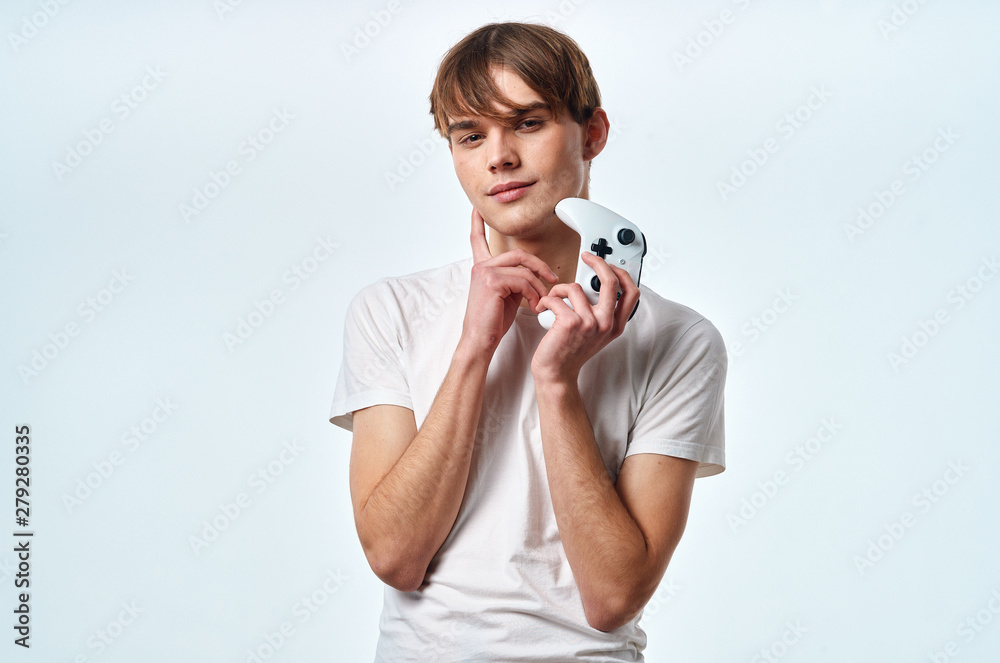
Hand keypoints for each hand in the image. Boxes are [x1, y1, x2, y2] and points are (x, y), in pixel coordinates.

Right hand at [460, 208, 558, 355]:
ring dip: (538, 286)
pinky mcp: (491, 281)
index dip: (477, 224)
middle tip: (552, 279)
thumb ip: (515, 280)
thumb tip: (534, 277)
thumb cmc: (493, 323)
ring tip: (540, 302)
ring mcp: (485, 271)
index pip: (477, 240)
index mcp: (482, 268)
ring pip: (524, 268)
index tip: (477, 211)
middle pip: (519, 254)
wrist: (480, 340)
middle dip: (540, 266)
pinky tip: (532, 306)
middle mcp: (481, 266)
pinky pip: (523, 280)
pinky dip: (533, 294)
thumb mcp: (506, 296)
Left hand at [531, 251, 639, 385]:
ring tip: (551, 299)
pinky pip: (556, 297)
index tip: (608, 263)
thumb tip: (595, 283)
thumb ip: (600, 311)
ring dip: (558, 289)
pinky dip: (546, 300)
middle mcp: (606, 323)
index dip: (621, 272)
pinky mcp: (571, 323)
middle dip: (598, 262)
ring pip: (575, 288)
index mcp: (615, 325)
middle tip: (586, 257)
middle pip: (610, 281)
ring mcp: (590, 323)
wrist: (556, 374)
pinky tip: (542, 309)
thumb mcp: (595, 333)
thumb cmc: (570, 352)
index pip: (631, 291)